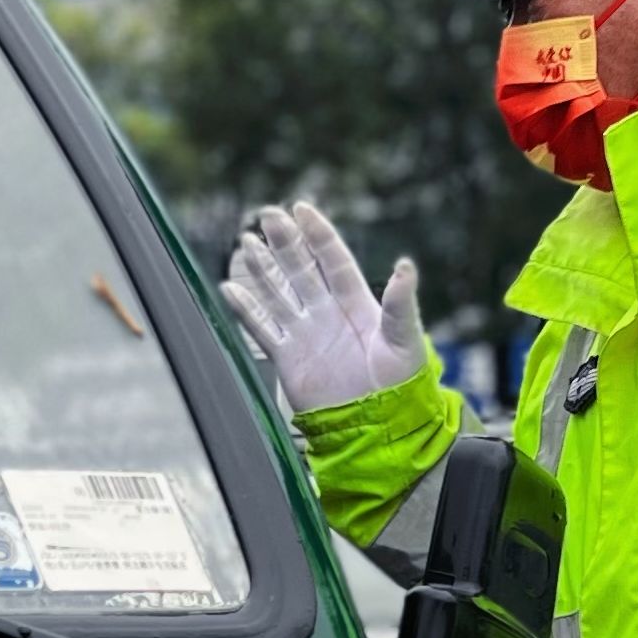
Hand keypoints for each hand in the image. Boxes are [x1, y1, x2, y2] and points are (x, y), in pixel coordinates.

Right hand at [223, 202, 430, 412]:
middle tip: (267, 216)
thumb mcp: (405, 340)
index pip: (333, 259)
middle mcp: (328, 313)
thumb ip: (400, 304)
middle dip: (285, 242)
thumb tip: (406, 267)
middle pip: (301, 269)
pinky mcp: (289, 358)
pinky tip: (231, 289)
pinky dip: (247, 310)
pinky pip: (263, 329)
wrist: (377, 427)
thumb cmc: (401, 386)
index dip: (317, 234)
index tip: (301, 210)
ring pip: (279, 293)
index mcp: (358, 303)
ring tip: (247, 242)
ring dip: (263, 268)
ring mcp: (307, 334)